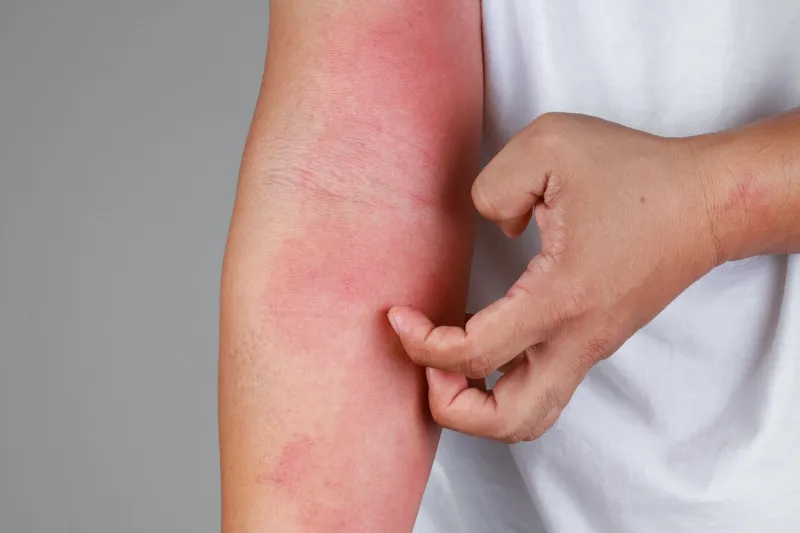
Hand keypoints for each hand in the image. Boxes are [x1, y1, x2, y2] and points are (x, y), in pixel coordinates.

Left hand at [388, 113, 721, 442]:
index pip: (474, 355)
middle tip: (428, 364)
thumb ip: (494, 187)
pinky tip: (484, 338)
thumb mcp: (550, 145)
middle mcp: (576, 339)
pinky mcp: (594, 342)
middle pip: (507, 421)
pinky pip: (542, 387)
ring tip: (450, 365)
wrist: (707, 203)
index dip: (421, 345)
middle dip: (450, 406)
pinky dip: (503, 383)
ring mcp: (589, 348)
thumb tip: (491, 230)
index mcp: (559, 298)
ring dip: (479, 406)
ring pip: (530, 418)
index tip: (399, 316)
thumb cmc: (635, 173)